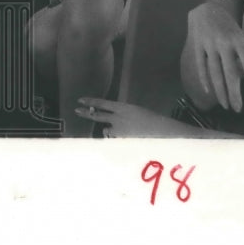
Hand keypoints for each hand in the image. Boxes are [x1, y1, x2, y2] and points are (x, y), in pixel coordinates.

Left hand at [75, 98, 203, 137]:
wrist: (166, 135)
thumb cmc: (156, 124)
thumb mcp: (138, 114)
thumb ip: (123, 116)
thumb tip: (111, 123)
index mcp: (124, 108)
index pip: (102, 103)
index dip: (90, 101)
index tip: (79, 100)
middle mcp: (118, 118)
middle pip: (97, 115)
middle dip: (86, 113)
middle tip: (77, 110)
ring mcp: (118, 131)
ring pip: (106, 132)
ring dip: (110, 134)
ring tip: (125, 135)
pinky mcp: (121, 143)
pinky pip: (114, 143)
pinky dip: (117, 143)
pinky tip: (127, 144)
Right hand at [187, 2, 243, 111]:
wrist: (206, 9)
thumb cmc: (229, 27)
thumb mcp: (242, 37)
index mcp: (239, 40)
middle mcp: (224, 42)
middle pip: (229, 72)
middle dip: (234, 93)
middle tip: (238, 110)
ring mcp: (209, 44)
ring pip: (215, 72)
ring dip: (220, 91)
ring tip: (226, 105)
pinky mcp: (197, 45)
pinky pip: (201, 65)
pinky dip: (205, 79)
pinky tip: (209, 91)